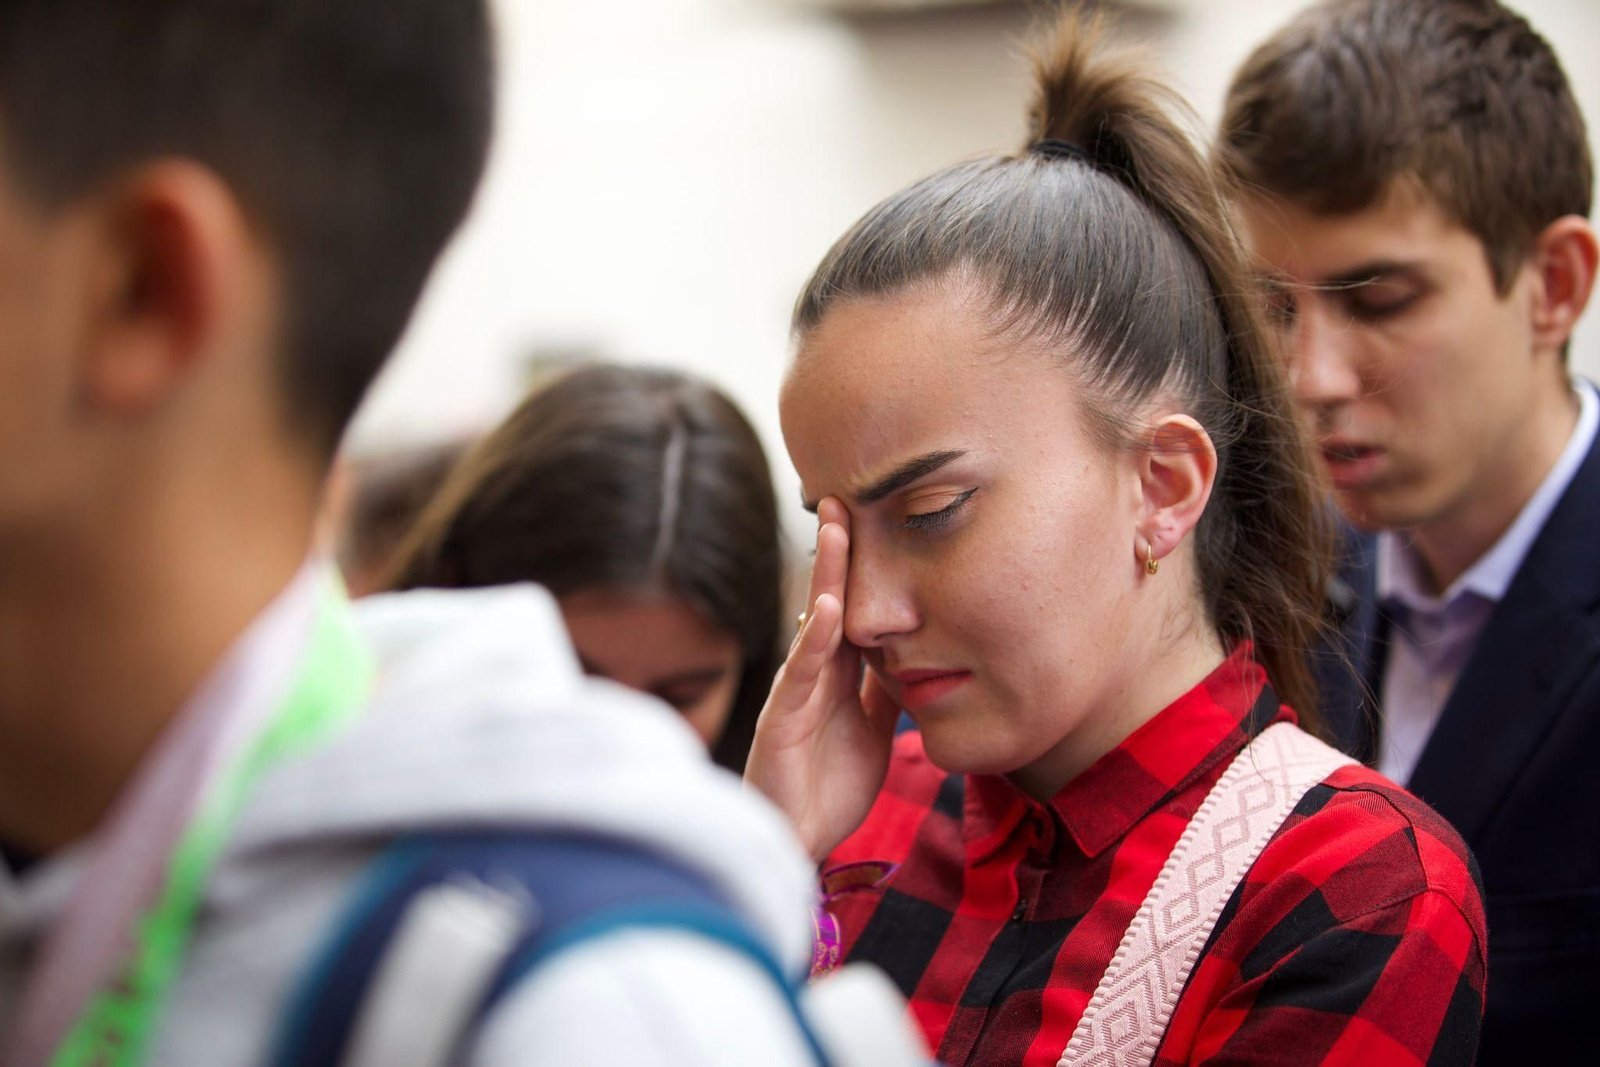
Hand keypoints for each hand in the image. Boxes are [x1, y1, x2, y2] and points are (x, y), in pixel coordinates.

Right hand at [745, 498, 900, 861]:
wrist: (801, 840)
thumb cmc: (831, 784)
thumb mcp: (877, 728)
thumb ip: (888, 687)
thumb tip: (921, 650)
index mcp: (837, 673)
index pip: (853, 606)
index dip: (862, 565)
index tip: (876, 516)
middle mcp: (814, 672)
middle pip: (829, 598)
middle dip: (838, 549)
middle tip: (845, 495)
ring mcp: (795, 690)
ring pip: (813, 621)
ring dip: (825, 575)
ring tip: (836, 528)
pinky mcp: (783, 718)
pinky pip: (802, 673)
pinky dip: (816, 639)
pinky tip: (829, 609)